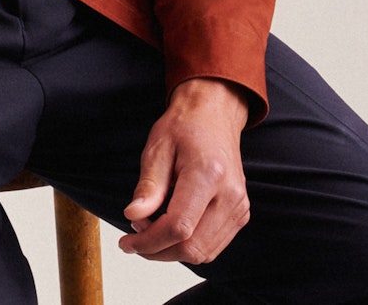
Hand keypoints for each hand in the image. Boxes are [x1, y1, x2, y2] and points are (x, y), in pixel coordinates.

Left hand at [120, 77, 249, 263]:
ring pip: (203, 253)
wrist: (214, 115)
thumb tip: (134, 216)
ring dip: (171, 251)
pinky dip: (188, 246)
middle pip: (192, 247)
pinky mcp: (240, 214)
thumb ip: (148, 185)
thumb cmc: (185, 127)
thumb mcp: (157, 147)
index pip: (179, 227)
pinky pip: (212, 246)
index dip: (149, 241)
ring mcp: (239, 207)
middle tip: (135, 235)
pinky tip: (170, 228)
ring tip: (151, 228)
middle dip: (158, 250)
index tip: (127, 241)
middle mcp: (230, 195)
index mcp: (208, 174)